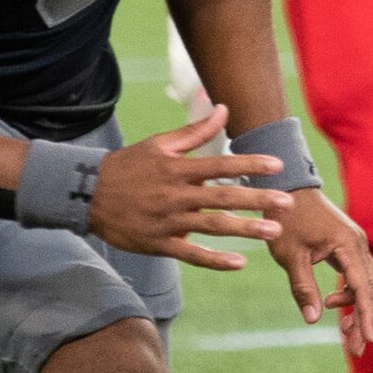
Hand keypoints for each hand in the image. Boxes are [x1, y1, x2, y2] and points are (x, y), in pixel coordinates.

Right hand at [85, 106, 292, 270]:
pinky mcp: (157, 243)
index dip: (250, 164)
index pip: (220, 164)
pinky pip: (190, 254)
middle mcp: (175, 194)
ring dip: (244, 229)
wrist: (84, 194)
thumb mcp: (159, 144)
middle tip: (288, 202)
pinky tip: (239, 263)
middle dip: (257, 199)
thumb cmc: (127, 166)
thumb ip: (195, 131)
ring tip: (274, 231)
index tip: (278, 166)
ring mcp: (167, 221)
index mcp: (177, 169)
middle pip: (222, 197)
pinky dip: (214, 259)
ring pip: (211, 226)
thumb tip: (224, 109)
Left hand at [268, 187, 372, 356]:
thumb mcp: (290, 256)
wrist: (288, 189)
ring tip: (344, 331)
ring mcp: (356, 245)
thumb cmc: (286, 219)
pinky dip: (352, 294)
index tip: (367, 339)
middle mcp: (359, 245)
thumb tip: (312, 320)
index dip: (367, 315)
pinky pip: (360, 275)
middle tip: (354, 347)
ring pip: (369, 283)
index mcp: (347, 246)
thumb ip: (302, 288)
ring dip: (360, 307)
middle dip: (366, 318)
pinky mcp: (349, 247)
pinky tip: (334, 305)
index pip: (364, 286)